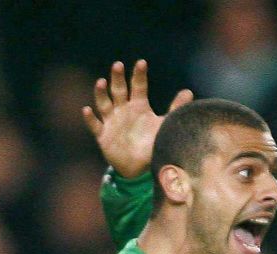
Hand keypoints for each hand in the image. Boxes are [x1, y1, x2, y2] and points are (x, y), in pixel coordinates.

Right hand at [81, 59, 191, 178]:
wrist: (141, 168)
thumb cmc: (152, 143)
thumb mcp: (164, 124)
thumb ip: (175, 108)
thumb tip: (189, 92)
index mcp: (139, 106)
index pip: (138, 86)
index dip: (139, 75)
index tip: (141, 63)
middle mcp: (123, 110)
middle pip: (119, 90)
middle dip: (117, 78)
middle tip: (117, 65)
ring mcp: (112, 122)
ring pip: (104, 104)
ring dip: (101, 93)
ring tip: (101, 82)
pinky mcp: (103, 135)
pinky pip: (95, 125)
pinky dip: (90, 118)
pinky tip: (87, 110)